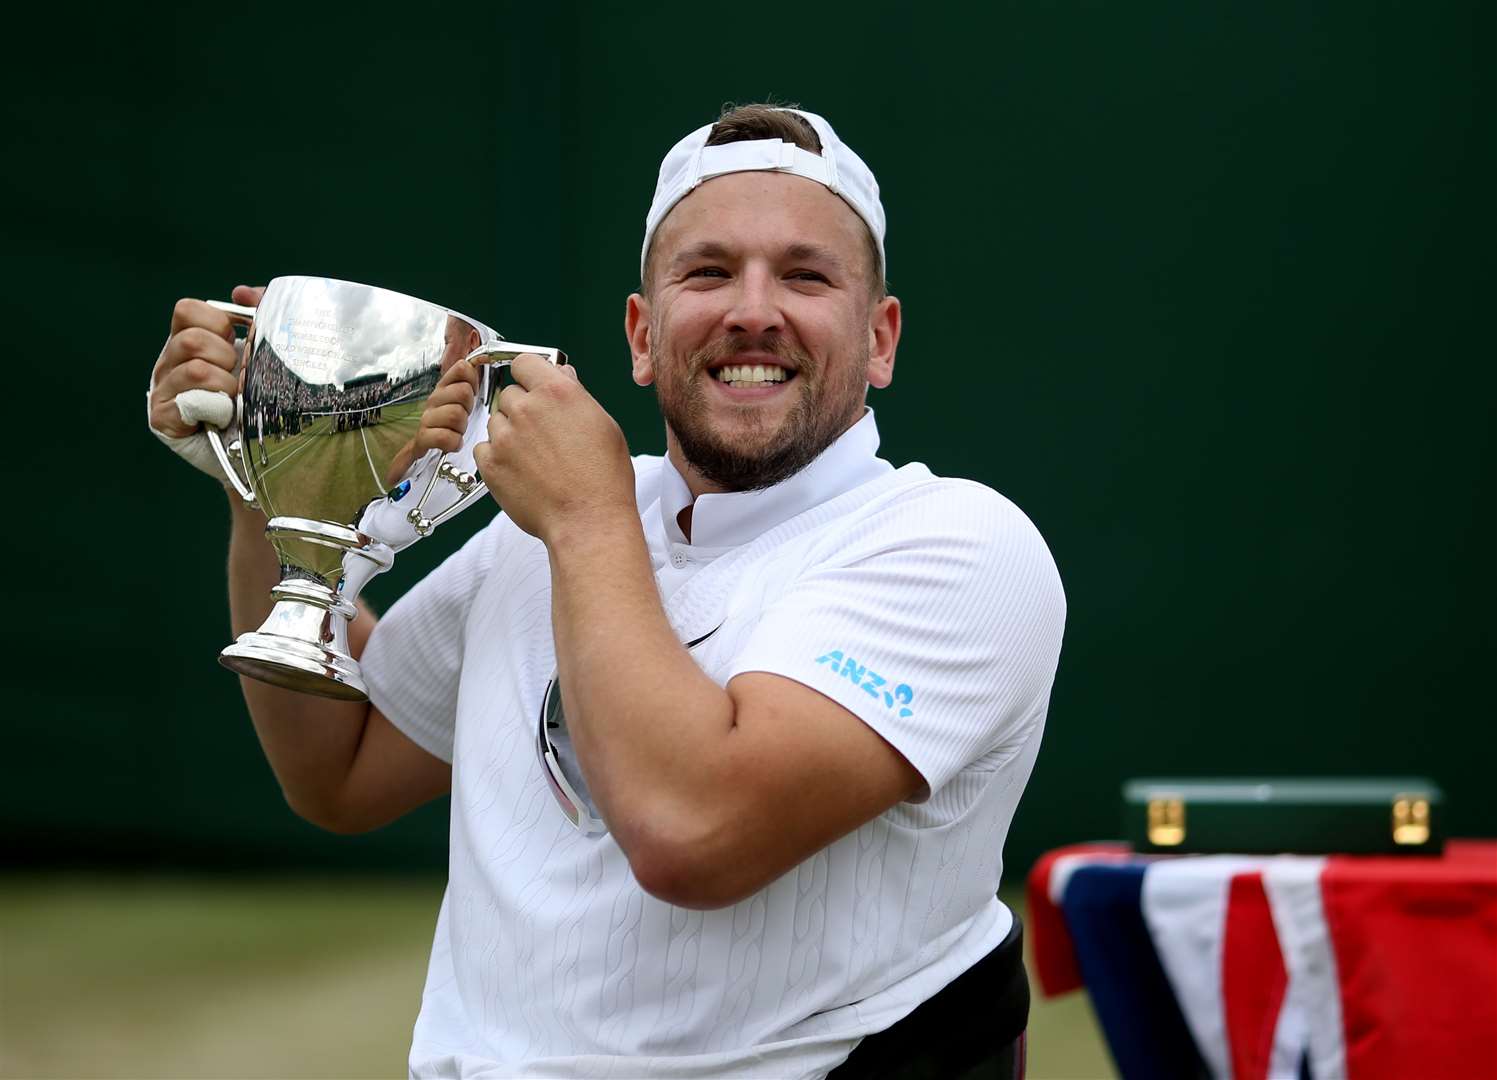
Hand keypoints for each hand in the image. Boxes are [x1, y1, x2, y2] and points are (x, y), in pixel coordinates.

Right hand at [148, 284, 264, 482]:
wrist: (262, 450)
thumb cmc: (258, 398)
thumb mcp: (262, 352)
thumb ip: (258, 314)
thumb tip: (242, 292)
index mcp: (187, 340)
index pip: (187, 310)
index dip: (219, 323)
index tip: (237, 343)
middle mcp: (168, 362)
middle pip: (192, 340)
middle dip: (226, 358)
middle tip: (236, 379)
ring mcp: (161, 391)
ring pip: (196, 370)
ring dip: (226, 386)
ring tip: (233, 401)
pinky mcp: (162, 419)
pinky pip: (189, 402)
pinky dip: (215, 409)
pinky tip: (221, 417)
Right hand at [384, 358, 481, 486]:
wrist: (425, 453)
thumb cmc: (450, 426)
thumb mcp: (463, 401)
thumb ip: (471, 379)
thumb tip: (485, 356)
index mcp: (445, 387)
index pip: (462, 368)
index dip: (473, 381)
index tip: (473, 394)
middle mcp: (434, 399)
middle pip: (463, 392)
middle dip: (469, 407)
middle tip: (465, 418)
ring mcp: (426, 418)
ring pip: (456, 414)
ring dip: (461, 428)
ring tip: (457, 432)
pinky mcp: (422, 438)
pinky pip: (444, 436)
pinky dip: (453, 442)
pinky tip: (453, 443)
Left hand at [473, 355, 635, 543]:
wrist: (587, 520)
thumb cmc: (603, 477)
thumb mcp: (603, 424)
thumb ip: (576, 395)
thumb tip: (563, 377)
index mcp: (557, 392)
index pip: (525, 362)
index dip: (530, 375)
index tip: (534, 386)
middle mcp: (526, 409)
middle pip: (510, 393)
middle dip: (522, 408)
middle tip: (542, 433)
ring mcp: (504, 436)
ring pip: (496, 421)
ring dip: (509, 433)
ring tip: (534, 457)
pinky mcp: (490, 464)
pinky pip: (483, 448)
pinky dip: (497, 456)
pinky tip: (520, 471)